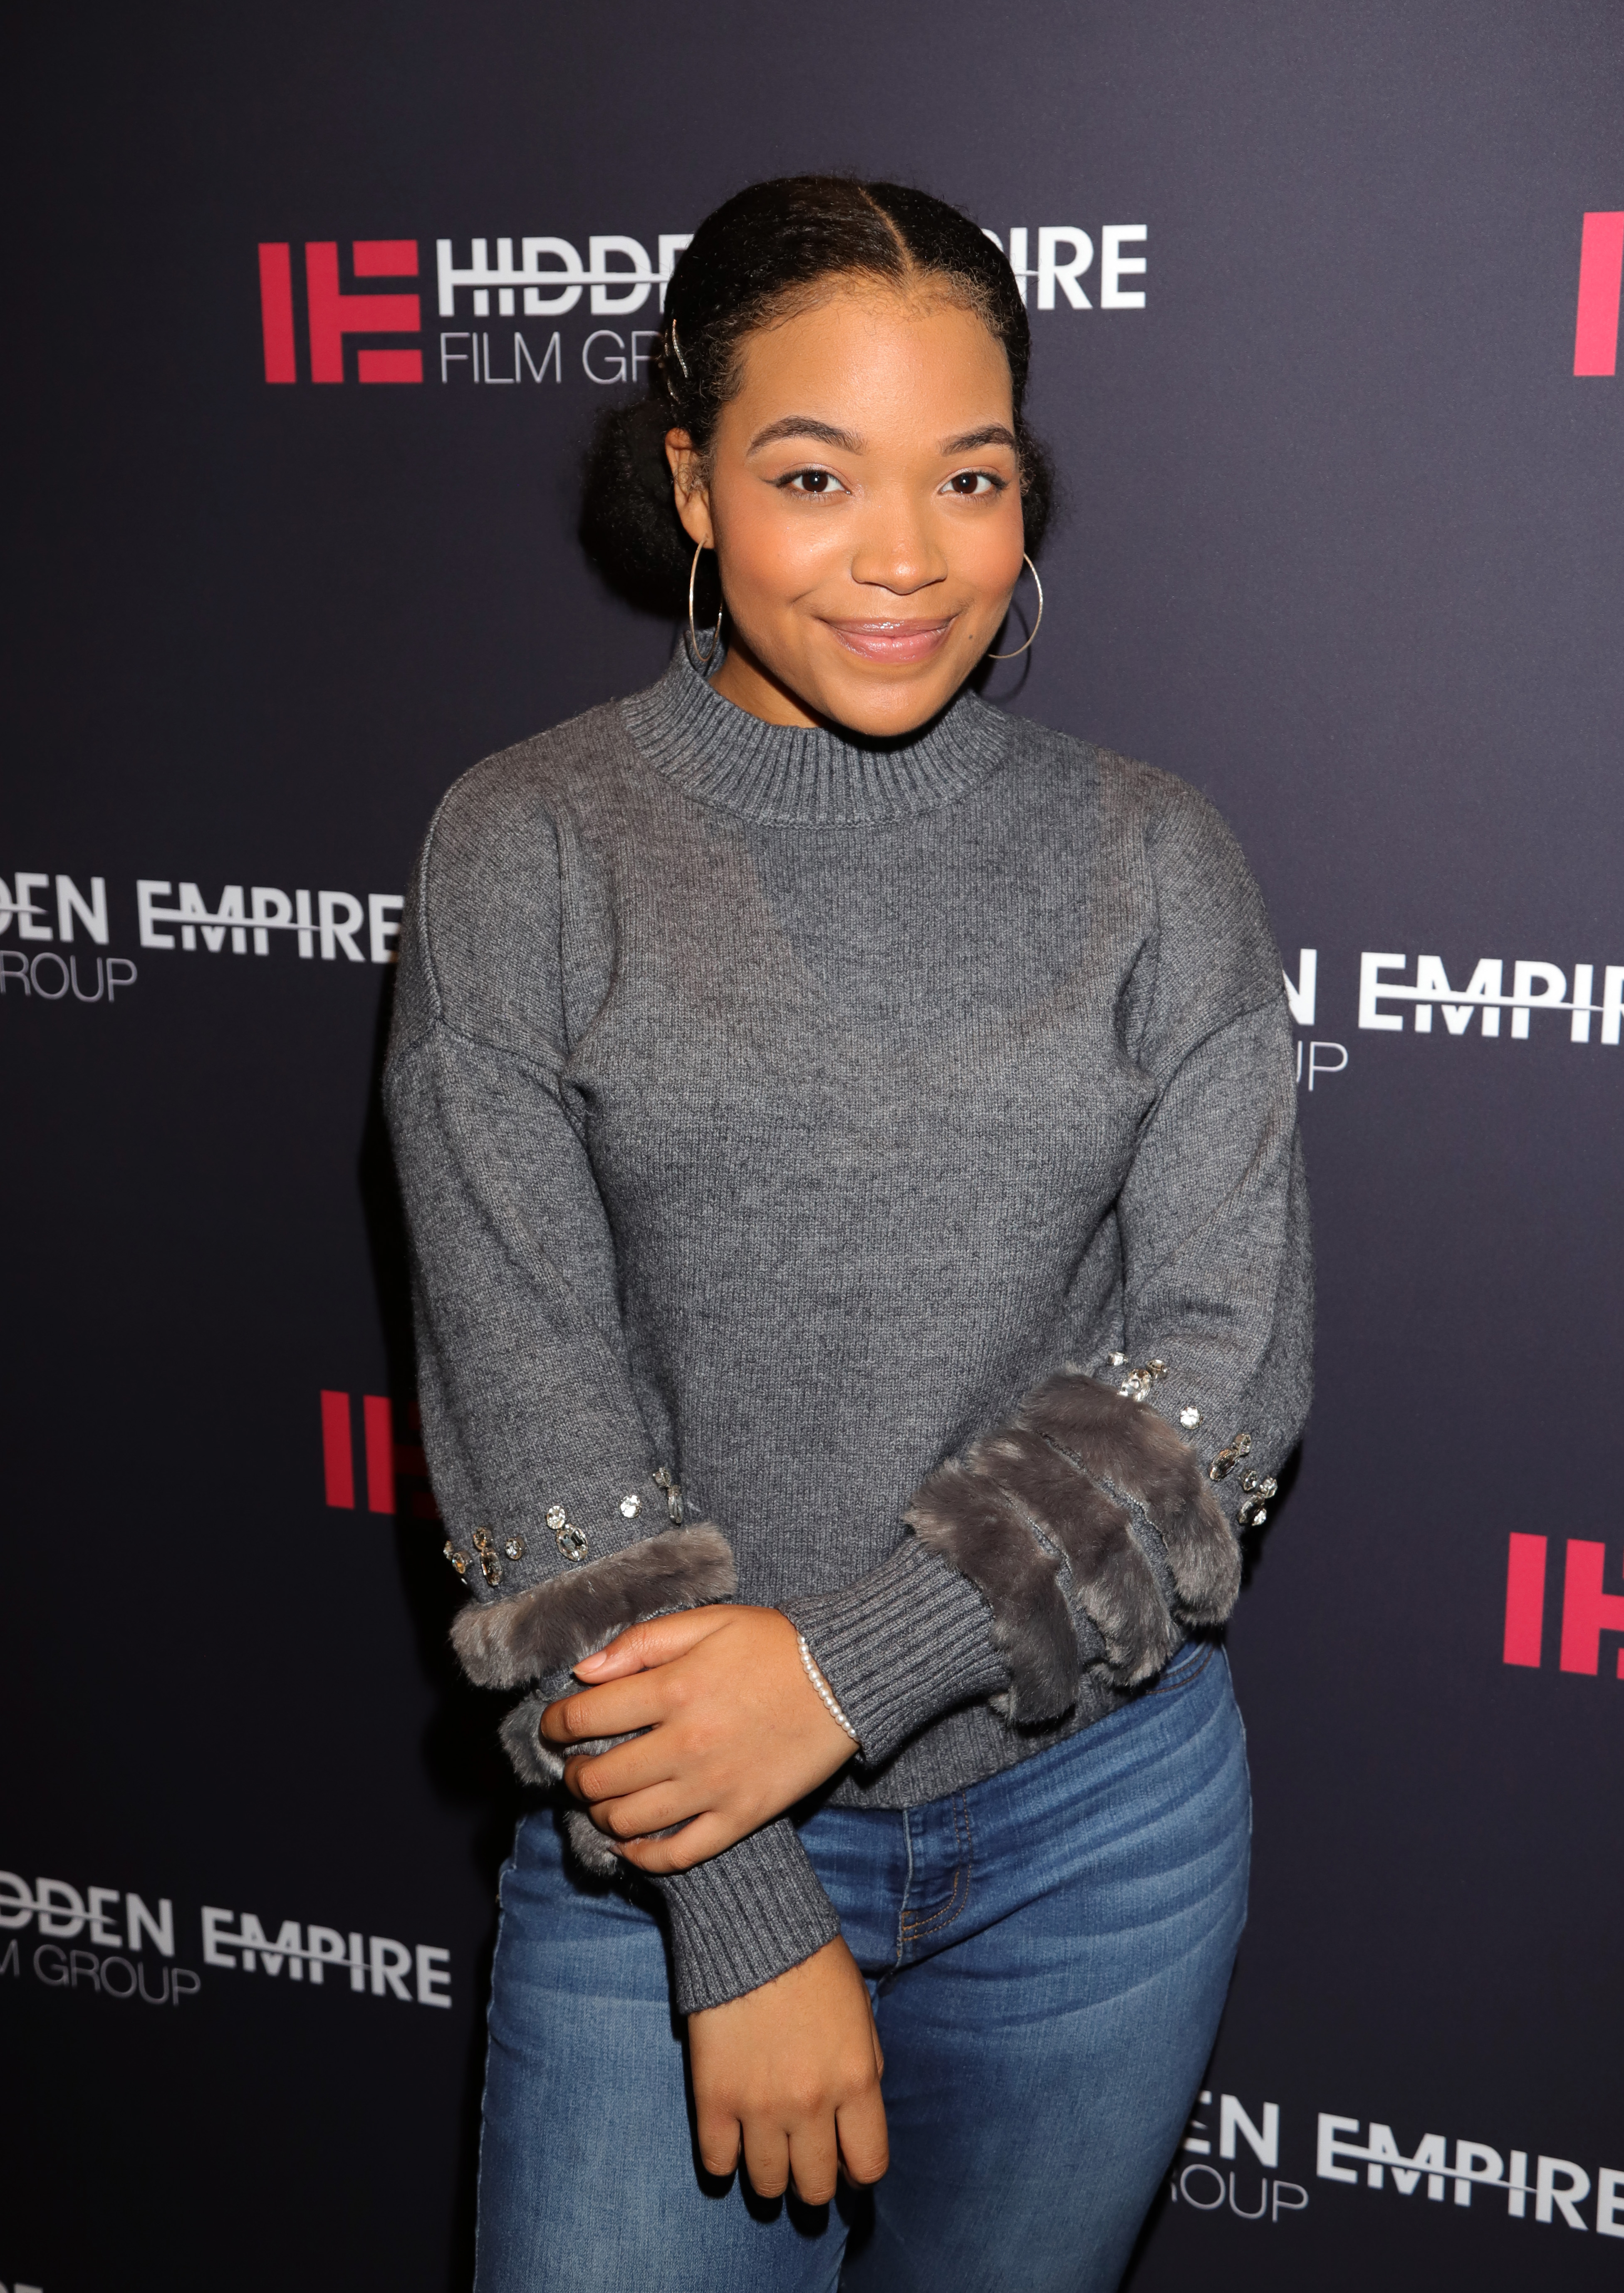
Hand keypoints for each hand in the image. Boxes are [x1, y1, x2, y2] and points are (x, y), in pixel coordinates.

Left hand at [539, 1606, 855, 1871]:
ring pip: (628, 1821)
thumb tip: (584, 1673)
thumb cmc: (775, 1644)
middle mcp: (686, 1744)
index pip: (584, 1719)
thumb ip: (641, 1644)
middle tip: (575, 1767)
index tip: (552, 1727)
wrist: (846, 1678)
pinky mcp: (741, 1817)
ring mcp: (713, 1788)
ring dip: (601, 1814)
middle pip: (598, 1779)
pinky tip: (631, 1844)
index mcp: (674, 1690)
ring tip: (602, 1801)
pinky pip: (678, 1854)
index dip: (554, 1726)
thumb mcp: (708, 1622)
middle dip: (572, 1775)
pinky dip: (643, 1856)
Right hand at [689, 1936, 888, 2203]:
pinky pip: (718, 2163)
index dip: (858, 2172)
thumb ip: (866, 2070)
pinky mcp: (714, 2098)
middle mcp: (811, 2103)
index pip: (868, 2165)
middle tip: (806, 2159)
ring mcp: (759, 2106)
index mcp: (855, 2080)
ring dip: (772, 2175)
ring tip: (769, 2151)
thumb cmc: (812, 1963)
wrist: (750, 1927)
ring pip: (768, 2185)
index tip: (846, 2162)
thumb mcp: (861, 2013)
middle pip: (816, 2186)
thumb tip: (856, 2123)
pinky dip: (726, 2160)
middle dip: (815, 2180)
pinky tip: (732, 2139)